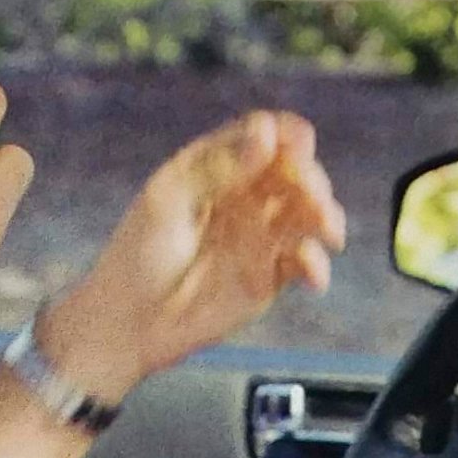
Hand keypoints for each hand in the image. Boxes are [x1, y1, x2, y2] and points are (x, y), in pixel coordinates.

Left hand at [36, 110, 341, 402]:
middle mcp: (244, 196)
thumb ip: (217, 168)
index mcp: (216, 167)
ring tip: (326, 228)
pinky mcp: (270, 276)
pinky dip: (316, 264)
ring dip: (325, 215)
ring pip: (308, 214)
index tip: (298, 145)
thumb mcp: (168, 201)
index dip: (285, 135)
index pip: (261, 136)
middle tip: (309, 193)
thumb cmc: (138, 256)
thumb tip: (267, 135)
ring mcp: (260, 235)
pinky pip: (305, 263)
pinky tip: (310, 271)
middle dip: (310, 178)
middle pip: (293, 172)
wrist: (131, 323)